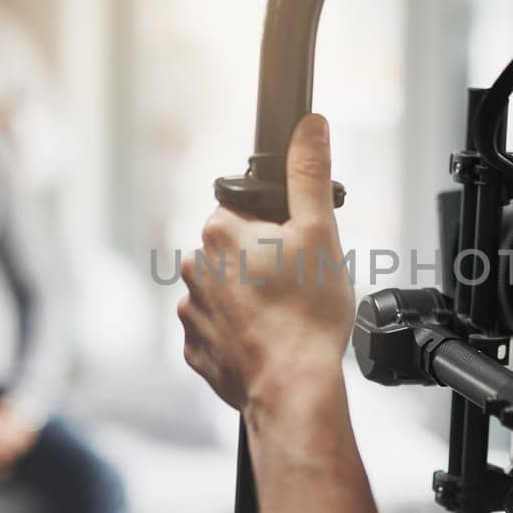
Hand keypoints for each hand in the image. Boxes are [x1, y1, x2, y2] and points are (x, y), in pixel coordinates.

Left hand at [178, 114, 355, 410]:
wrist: (292, 387)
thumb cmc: (307, 314)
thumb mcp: (320, 231)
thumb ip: (309, 173)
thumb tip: (309, 125)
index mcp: (220, 232)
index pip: (245, 210)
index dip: (277, 226)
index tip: (296, 250)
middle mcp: (195, 269)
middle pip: (236, 252)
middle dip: (264, 263)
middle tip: (298, 286)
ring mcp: (192, 313)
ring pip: (228, 293)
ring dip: (252, 300)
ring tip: (286, 319)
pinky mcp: (196, 351)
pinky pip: (221, 332)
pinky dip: (242, 335)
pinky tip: (269, 342)